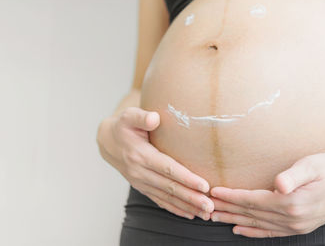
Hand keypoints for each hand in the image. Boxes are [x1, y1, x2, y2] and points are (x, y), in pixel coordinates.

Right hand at [96, 107, 213, 219]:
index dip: (186, 178)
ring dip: (187, 206)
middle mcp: (140, 172)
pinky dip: (175, 209)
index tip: (204, 186)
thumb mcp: (129, 116)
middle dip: (191, 198)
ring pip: (167, 198)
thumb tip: (154, 118)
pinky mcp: (142, 187)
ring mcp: (141, 182)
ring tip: (206, 214)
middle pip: (170, 187)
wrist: (108, 141)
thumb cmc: (124, 126)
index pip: (168, 169)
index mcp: (140, 155)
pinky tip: (190, 214)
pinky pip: (160, 201)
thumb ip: (141, 117)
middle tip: (210, 206)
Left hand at [209, 152, 324, 237]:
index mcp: (292, 202)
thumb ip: (294, 175)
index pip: (253, 200)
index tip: (213, 192)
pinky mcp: (299, 227)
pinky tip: (240, 231)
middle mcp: (292, 218)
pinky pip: (271, 232)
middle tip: (205, 207)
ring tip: (215, 218)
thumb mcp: (313, 165)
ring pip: (257, 223)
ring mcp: (296, 226)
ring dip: (234, 220)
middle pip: (251, 213)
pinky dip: (253, 232)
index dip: (232, 196)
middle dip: (227, 209)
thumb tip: (278, 185)